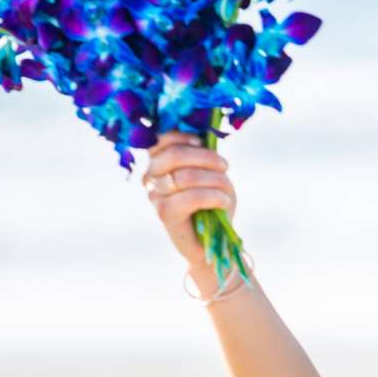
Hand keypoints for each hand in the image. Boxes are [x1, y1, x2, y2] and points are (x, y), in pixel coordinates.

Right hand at [142, 131, 236, 273]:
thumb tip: (204, 135)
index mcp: (157, 163)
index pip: (161, 139)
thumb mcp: (210, 173)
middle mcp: (151, 177)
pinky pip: (191, 197)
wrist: (211, 242)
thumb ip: (202, 155)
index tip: (203, 142)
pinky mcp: (164, 213)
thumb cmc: (212, 204)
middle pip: (174, 154)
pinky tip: (224, 202)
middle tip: (224, 166)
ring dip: (214, 179)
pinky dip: (214, 197)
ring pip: (186, 176)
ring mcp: (154, 195)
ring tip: (226, 190)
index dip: (183, 136)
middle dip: (206, 157)